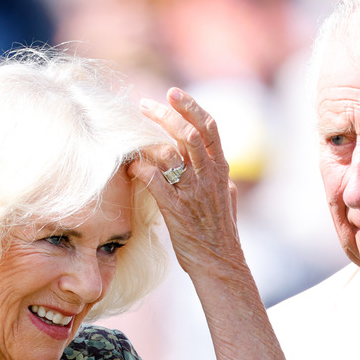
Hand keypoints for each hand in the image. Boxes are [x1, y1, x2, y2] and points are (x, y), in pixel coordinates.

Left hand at [128, 87, 244, 275]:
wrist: (220, 265)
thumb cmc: (220, 234)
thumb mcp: (228, 200)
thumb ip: (221, 180)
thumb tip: (220, 168)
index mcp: (221, 171)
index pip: (209, 128)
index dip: (191, 106)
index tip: (173, 93)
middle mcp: (209, 177)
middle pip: (189, 133)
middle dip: (166, 114)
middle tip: (144, 104)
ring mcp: (193, 193)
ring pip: (172, 153)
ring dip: (149, 140)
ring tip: (131, 135)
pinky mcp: (177, 211)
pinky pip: (157, 183)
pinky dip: (143, 170)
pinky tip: (131, 166)